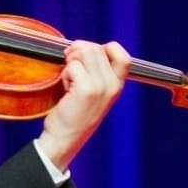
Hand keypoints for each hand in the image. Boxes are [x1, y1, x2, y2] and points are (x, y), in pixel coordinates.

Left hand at [35, 40, 129, 171]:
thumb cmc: (74, 116)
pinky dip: (64, 73)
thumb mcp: (94, 94)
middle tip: (69, 67)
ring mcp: (101, 88)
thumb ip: (96, 72)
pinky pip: (73, 66)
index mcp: (117, 86)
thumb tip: (82, 47)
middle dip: (77, 53)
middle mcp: (113, 86)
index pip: (123, 56)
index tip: (87, 56)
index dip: (104, 48)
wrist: (64, 140)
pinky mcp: (86, 90)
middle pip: (96, 48)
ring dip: (70, 62)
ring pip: (84, 53)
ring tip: (68, 79)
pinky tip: (65, 88)